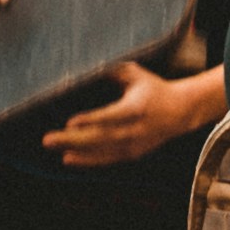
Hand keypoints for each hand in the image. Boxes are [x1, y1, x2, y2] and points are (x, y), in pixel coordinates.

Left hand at [46, 61, 220, 167]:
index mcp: (137, 107)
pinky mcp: (132, 154)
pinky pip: (107, 160)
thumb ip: (112, 71)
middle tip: (48, 140)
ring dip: (77, 152)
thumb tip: (85, 68)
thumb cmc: (153, 88)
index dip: (91, 120)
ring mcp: (134, 145)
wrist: (181, 112)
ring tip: (55, 150)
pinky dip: (88, 161)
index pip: (111, 116)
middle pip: (101, 138)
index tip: (70, 122)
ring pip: (102, 152)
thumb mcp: (136, 74)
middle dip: (73, 140)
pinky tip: (69, 158)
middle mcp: (136, 129)